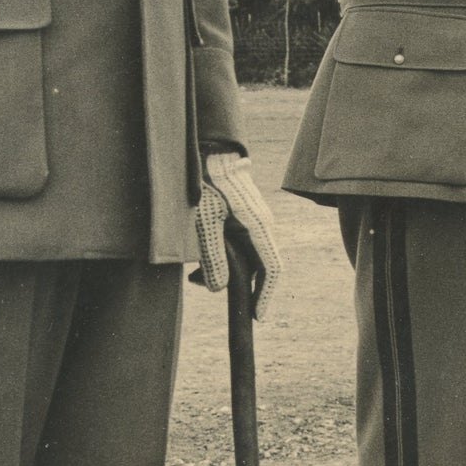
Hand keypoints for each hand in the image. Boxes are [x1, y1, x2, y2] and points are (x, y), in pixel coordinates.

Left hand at [193, 152, 282, 319]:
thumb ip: (213, 256)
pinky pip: (237, 243)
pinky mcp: (242, 215)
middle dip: (235, 283)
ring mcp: (254, 219)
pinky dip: (221, 254)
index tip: (257, 316)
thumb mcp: (205, 221)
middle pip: (257, 265)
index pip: (272, 270)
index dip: (266, 296)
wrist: (210, 149)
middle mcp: (262, 226)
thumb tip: (219, 289)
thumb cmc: (207, 182)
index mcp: (259, 228)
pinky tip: (197, 258)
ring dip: (223, 267)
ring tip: (193, 275)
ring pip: (244, 254)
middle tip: (205, 287)